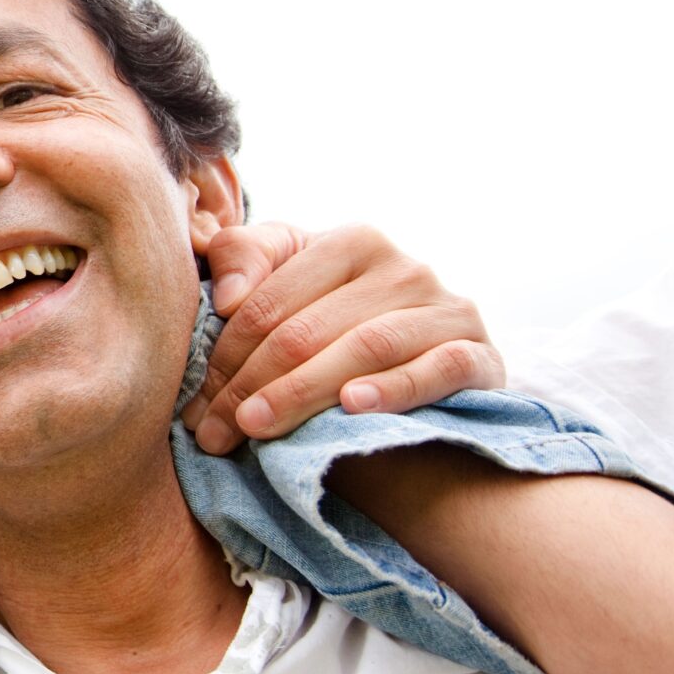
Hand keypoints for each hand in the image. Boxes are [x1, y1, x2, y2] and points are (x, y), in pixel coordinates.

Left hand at [183, 222, 504, 453]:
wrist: (419, 384)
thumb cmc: (333, 333)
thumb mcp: (284, 287)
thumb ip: (243, 262)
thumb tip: (227, 296)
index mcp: (350, 242)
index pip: (270, 300)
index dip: (223, 353)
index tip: (192, 403)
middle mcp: (405, 267)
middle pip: (308, 329)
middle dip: (250, 384)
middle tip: (212, 431)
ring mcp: (448, 309)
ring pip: (363, 347)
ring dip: (302, 392)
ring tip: (255, 427)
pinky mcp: (481, 354)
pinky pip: (437, 369)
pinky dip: (393, 388)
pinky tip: (353, 407)